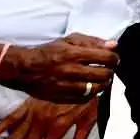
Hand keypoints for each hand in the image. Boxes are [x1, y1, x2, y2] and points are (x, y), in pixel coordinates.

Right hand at [2, 34, 117, 103]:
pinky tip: (90, 86)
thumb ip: (92, 41)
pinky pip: (85, 98)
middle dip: (111, 71)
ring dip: (103, 83)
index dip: (115, 58)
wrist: (24, 69)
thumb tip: (113, 45)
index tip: (114, 58)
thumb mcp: (69, 40)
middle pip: (104, 74)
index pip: (106, 58)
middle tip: (109, 68)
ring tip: (101, 78)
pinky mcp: (62, 98)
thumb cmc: (48, 52)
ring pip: (97, 88)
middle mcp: (70, 71)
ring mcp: (66, 86)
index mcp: (73, 54)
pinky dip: (92, 93)